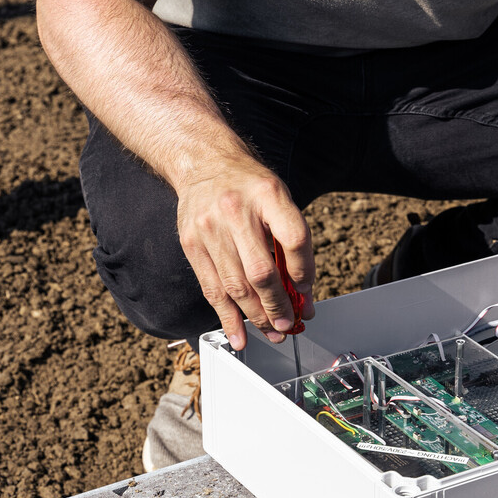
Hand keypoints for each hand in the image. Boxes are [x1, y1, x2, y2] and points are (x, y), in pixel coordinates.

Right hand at [175, 157, 313, 348]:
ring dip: (257, 317)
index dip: (304, 271)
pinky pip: (211, 289)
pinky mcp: (191, 244)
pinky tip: (239, 334)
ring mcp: (210, 228)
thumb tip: (301, 289)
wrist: (204, 163)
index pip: (293, 238)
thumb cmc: (248, 185)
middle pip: (262, 271)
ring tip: (272, 331)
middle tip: (289, 323)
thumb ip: (290, 238)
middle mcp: (236, 211)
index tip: (306, 291)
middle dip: (279, 306)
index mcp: (267, 193)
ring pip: (236, 286)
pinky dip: (227, 317)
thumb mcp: (277, 196)